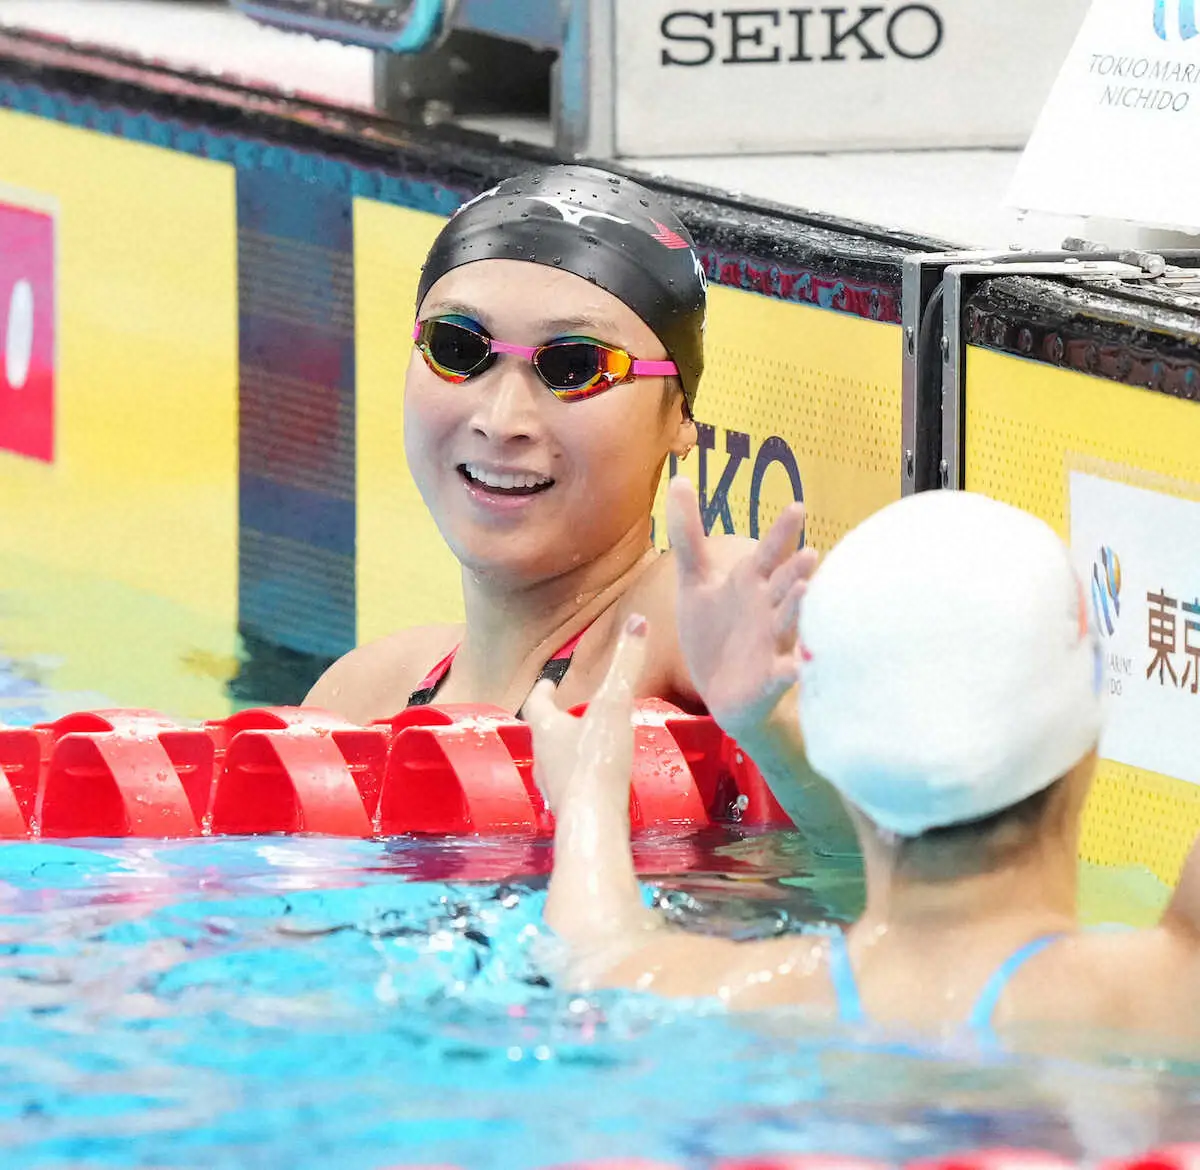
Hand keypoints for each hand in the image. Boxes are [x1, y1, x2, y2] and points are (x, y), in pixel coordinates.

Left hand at [525, 614, 648, 815]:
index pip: (537, 702)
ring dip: (564, 752)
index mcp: (547, 728)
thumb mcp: (615, 704)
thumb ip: (626, 663)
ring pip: (553, 762)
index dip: (542, 690)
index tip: (546, 683)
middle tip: (566, 713)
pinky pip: (571, 789)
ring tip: (583, 747)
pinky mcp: (569, 811)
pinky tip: (596, 785)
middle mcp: (542, 757)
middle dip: (553, 721)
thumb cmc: (598, 760)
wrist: (593, 821)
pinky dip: (579, 780)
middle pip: (543, 733)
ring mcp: (553, 787)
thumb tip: (637, 620)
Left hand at [667, 476, 816, 742]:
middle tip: (809, 553)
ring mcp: (772, 643)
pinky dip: (790, 668)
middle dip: (796, 571)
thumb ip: (688, 534)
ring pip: (788, 622)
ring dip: (796, 609)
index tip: (796, 506)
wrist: (720, 690)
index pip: (768, 553)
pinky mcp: (769, 678)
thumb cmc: (714, 630)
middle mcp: (768, 608)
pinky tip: (797, 665)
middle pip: (784, 585)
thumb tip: (678, 479)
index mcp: (751, 583)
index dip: (781, 532)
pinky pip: (782, 672)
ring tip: (804, 592)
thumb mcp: (694, 581)